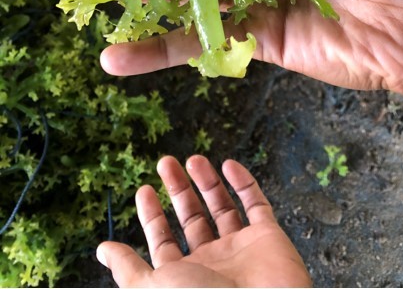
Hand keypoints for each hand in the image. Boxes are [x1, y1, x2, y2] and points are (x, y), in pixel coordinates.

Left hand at [96, 155, 310, 287]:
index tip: (144, 189)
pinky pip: (257, 204)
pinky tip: (228, 165)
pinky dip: (244, 183)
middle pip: (191, 219)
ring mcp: (241, 248)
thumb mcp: (152, 287)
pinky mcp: (268, 237)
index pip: (163, 241)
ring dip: (207, 182)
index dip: (153, 216)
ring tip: (192, 159)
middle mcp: (212, 262)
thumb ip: (128, 269)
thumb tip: (102, 251)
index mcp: (183, 277)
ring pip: (222, 207)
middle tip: (165, 162)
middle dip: (178, 190)